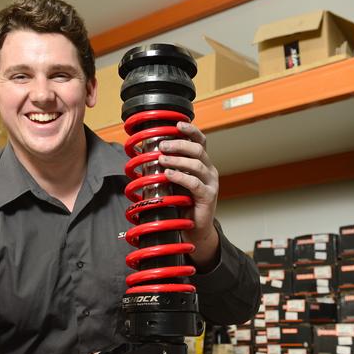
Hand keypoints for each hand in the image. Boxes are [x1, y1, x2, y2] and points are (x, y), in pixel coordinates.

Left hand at [158, 121, 219, 270]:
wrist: (193, 229)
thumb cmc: (182, 202)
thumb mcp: (172, 180)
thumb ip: (165, 165)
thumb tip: (143, 149)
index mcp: (201, 163)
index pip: (200, 141)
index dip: (190, 130)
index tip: (177, 123)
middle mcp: (208, 170)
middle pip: (198, 149)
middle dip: (179, 144)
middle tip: (162, 145)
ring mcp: (210, 183)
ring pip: (197, 164)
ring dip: (177, 159)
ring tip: (162, 159)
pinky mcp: (208, 197)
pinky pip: (195, 183)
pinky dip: (180, 177)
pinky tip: (168, 174)